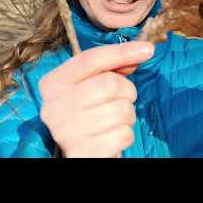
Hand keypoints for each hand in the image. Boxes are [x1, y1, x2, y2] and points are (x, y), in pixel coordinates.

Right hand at [39, 41, 154, 157]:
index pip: (90, 59)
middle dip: (127, 90)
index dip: (122, 51)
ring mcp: (67, 132)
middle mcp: (54, 106)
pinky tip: (111, 136)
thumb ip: (113, 66)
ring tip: (114, 120)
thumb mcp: (93, 84)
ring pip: (122, 111)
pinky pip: (124, 135)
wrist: (80, 150)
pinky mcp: (83, 153)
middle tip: (121, 99)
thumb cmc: (89, 110)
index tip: (148, 49)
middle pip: (110, 83)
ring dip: (128, 115)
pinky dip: (125, 135)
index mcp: (53, 83)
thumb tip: (143, 50)